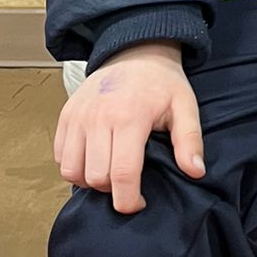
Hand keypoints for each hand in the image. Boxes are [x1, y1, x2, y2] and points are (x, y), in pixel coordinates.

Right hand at [53, 43, 205, 214]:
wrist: (135, 52)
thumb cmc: (162, 83)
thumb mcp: (185, 107)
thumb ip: (190, 141)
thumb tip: (196, 172)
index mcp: (130, 117)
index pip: (122, 173)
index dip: (128, 200)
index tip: (139, 204)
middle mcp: (98, 117)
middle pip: (96, 177)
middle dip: (112, 190)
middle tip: (128, 181)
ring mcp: (78, 116)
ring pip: (72, 171)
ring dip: (90, 181)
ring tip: (110, 171)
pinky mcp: (66, 115)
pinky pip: (60, 156)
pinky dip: (74, 166)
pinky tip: (94, 159)